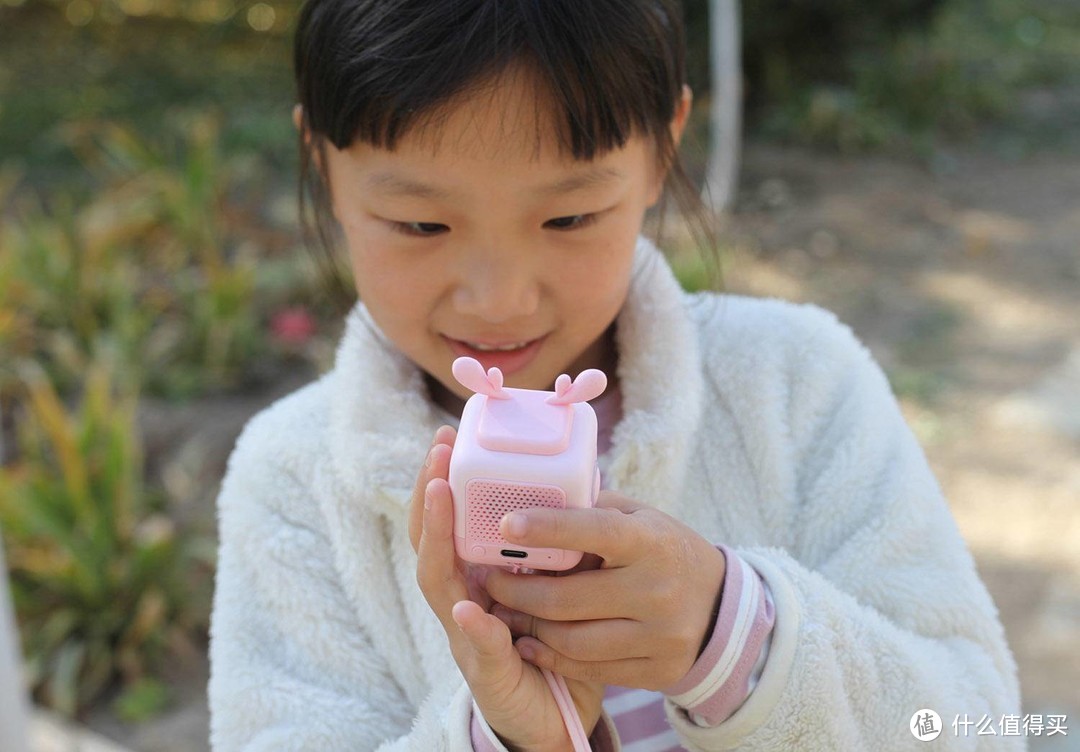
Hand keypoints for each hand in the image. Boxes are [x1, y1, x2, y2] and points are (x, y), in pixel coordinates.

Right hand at [409, 427, 604, 751]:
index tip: (446, 439)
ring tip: (440, 497)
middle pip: (431, 543)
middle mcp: (463, 600)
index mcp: (479, 575)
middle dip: (430, 496)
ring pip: (440, 584)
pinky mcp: (487, 672)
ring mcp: (467, 635)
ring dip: (438, 539)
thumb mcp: (558, 582)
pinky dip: (473, 627)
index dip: (443, 481)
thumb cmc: (556, 641)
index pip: (450, 522)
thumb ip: (557, 545)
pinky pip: (478, 647)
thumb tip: (580, 486)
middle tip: (436, 454)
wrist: (560, 713)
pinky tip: (468, 608)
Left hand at [483, 491, 725, 690]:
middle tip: (489, 579)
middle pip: (567, 598)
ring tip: (505, 610)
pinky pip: (589, 669)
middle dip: (517, 589)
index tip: (506, 524)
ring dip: (528, 626)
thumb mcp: (640, 518)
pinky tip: (529, 643)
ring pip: (572, 640)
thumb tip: (534, 498)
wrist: (720, 607)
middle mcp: (658, 590)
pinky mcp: (658, 671)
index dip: (548, 528)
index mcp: (651, 541)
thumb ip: (592, 511)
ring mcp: (660, 636)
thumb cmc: (663, 549)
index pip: (594, 531)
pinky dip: (551, 657)